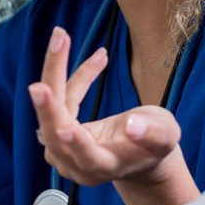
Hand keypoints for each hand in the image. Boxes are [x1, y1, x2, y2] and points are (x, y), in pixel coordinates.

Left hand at [29, 26, 183, 186]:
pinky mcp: (58, 134)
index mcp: (105, 167)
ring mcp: (63, 150)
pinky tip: (97, 59)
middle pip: (55, 132)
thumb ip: (152, 132)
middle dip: (48, 103)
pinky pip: (60, 101)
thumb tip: (132, 126)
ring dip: (57, 70)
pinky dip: (75, 76)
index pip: (87, 157)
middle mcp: (77, 163)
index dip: (78, 144)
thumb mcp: (165, 136)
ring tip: (62, 37)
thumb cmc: (153, 146)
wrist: (138, 157)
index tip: (66, 128)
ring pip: (53, 109)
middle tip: (39, 82)